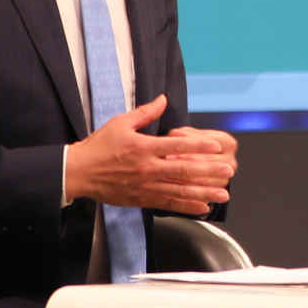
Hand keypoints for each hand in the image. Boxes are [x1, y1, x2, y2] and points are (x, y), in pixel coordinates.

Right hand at [65, 96, 231, 214]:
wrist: (78, 172)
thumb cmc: (98, 146)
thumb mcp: (121, 123)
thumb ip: (146, 113)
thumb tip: (163, 99)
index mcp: (143, 147)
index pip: (176, 146)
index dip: (198, 146)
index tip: (216, 147)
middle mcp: (147, 168)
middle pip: (183, 171)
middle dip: (209, 172)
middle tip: (228, 171)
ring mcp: (145, 186)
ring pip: (179, 191)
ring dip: (203, 193)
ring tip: (223, 194)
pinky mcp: (141, 199)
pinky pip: (168, 204)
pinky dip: (186, 207)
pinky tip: (202, 208)